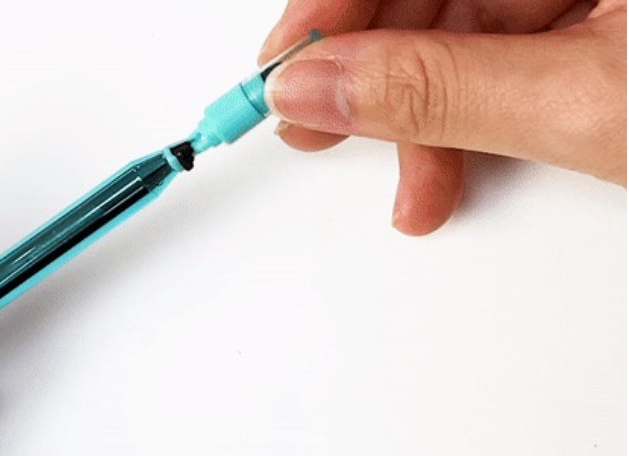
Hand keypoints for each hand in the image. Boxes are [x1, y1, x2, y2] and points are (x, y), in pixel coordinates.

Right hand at [260, 0, 625, 234]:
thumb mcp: (581, 106)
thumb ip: (443, 90)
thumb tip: (322, 87)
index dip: (331, 8)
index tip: (285, 69)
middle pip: (429, 1)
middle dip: (375, 78)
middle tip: (320, 127)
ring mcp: (588, 1)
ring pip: (462, 43)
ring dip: (424, 123)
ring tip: (414, 189)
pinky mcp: (590, 43)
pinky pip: (502, 69)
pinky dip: (468, 125)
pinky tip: (453, 167)